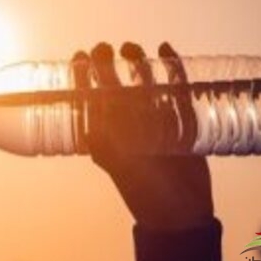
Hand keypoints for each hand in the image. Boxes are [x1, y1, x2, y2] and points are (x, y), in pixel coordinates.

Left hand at [71, 42, 213, 229]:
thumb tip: (92, 132)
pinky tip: (166, 50)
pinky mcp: (182, 118)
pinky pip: (176, 88)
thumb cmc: (144, 192)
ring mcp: (155, 118)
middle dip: (106, 63)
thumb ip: (107, 149)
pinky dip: (173, 68)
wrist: (181, 212)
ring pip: (143, 81)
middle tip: (103, 48)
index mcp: (107, 132)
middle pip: (115, 83)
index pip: (89, 97)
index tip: (78, 57)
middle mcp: (128, 122)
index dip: (81, 75)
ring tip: (131, 48)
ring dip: (136, 62)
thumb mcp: (119, 167)